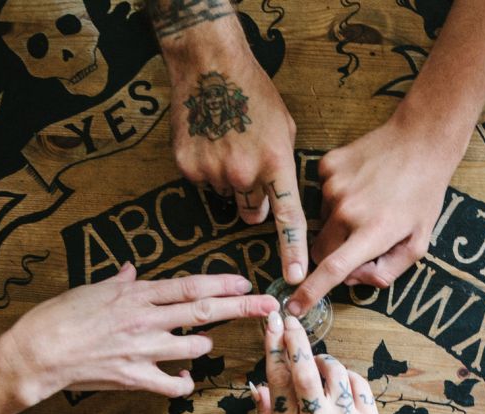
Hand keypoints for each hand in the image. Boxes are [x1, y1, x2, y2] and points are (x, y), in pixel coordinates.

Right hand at [0, 264, 277, 406]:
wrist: (36, 354)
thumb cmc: (57, 318)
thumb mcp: (88, 290)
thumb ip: (117, 283)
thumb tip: (130, 271)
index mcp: (136, 294)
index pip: (189, 285)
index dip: (222, 283)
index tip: (246, 281)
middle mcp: (145, 319)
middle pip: (204, 311)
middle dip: (242, 307)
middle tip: (270, 305)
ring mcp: (143, 350)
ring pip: (194, 346)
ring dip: (203, 345)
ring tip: (198, 344)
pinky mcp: (135, 377)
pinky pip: (174, 383)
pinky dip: (184, 382)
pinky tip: (185, 380)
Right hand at [167, 50, 307, 284]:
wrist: (209, 64)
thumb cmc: (253, 93)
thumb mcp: (284, 129)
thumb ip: (282, 168)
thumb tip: (276, 200)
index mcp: (275, 163)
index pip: (287, 218)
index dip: (292, 251)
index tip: (296, 278)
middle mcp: (244, 174)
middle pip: (252, 212)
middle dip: (253, 200)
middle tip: (248, 169)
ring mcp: (213, 172)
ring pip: (225, 196)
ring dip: (228, 180)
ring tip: (227, 143)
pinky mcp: (188, 168)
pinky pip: (202, 183)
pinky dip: (205, 168)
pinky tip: (208, 141)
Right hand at [252, 311, 385, 413]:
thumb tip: (257, 386)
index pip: (277, 378)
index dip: (272, 347)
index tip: (271, 325)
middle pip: (304, 367)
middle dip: (295, 338)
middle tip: (290, 321)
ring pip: (334, 371)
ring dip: (324, 360)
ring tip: (318, 364)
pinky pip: (359, 384)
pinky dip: (348, 376)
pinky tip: (340, 382)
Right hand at [287, 115, 462, 314]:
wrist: (420, 140)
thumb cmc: (423, 195)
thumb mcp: (418, 243)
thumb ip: (387, 271)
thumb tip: (353, 280)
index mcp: (372, 232)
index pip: (333, 270)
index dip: (310, 293)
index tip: (293, 307)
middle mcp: (347, 211)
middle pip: (321, 250)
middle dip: (334, 255)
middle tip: (360, 242)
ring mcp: (334, 186)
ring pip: (322, 222)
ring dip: (340, 223)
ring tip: (369, 204)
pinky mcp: (327, 167)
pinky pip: (321, 195)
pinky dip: (337, 197)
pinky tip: (361, 185)